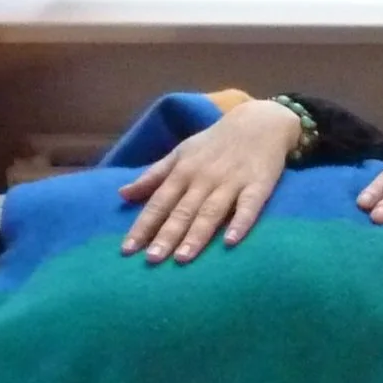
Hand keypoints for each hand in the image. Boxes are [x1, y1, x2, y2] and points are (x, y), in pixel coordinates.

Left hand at [119, 99, 300, 263]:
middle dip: (166, 236)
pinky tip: (231, 242)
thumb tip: (122, 194)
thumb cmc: (214, 142)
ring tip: (182, 259)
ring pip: (211, 211)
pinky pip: (249, 206)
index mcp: (183, 171)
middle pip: (182, 210)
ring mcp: (231, 182)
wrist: (259, 122)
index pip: (159, 202)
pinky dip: (240, 223)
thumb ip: (153, 175)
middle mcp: (204, 178)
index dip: (143, 225)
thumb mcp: (180, 153)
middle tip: (151, 260)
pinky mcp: (258, 185)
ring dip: (196, 235)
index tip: (127, 250)